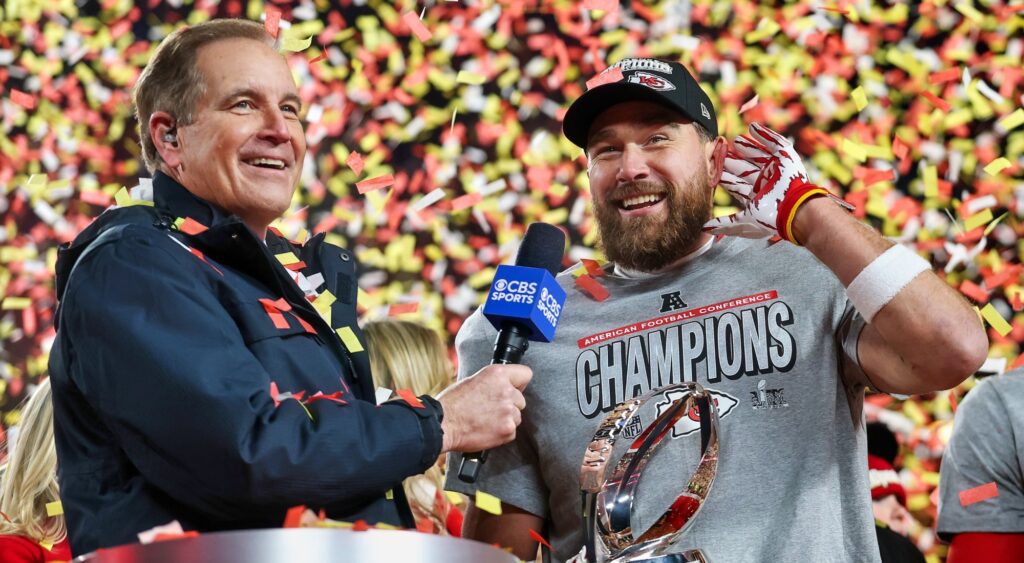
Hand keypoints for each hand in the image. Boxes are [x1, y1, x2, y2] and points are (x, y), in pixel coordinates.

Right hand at [437, 364, 531, 452]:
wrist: (443, 425)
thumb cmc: (452, 403)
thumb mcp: (473, 380)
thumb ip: (493, 382)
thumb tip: (504, 386)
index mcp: (497, 374)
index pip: (525, 374)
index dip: (519, 383)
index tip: (514, 388)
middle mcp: (506, 391)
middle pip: (521, 399)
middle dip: (509, 405)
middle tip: (490, 409)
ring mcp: (508, 411)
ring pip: (517, 416)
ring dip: (505, 419)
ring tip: (486, 420)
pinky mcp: (507, 429)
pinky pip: (512, 431)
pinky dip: (502, 433)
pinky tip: (486, 429)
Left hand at [704, 123, 838, 243]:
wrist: (793, 207)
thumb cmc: (769, 216)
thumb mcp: (743, 223)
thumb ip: (724, 223)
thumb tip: (703, 228)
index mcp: (756, 197)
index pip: (736, 185)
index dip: (725, 177)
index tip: (713, 171)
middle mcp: (765, 182)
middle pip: (745, 169)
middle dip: (732, 161)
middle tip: (719, 152)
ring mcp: (776, 169)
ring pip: (757, 155)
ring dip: (746, 147)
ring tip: (733, 140)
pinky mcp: (786, 157)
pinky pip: (774, 142)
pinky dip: (764, 135)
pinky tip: (752, 127)